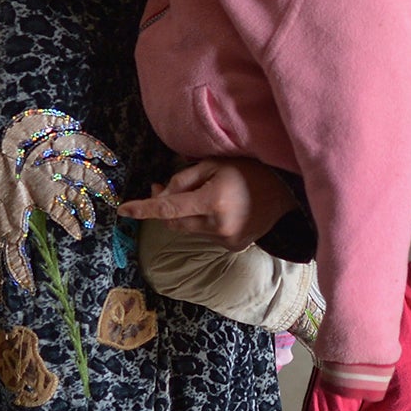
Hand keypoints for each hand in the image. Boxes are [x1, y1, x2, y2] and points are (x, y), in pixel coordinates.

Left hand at [116, 158, 296, 251]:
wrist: (287, 191)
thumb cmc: (250, 169)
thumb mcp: (214, 163)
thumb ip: (183, 179)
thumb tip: (159, 193)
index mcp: (212, 200)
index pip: (168, 208)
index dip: (144, 209)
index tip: (123, 210)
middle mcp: (218, 225)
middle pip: (175, 223)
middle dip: (166, 208)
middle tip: (163, 186)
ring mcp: (227, 239)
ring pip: (190, 229)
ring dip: (188, 214)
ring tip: (204, 194)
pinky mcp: (233, 246)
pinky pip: (207, 235)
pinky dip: (205, 222)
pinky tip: (222, 208)